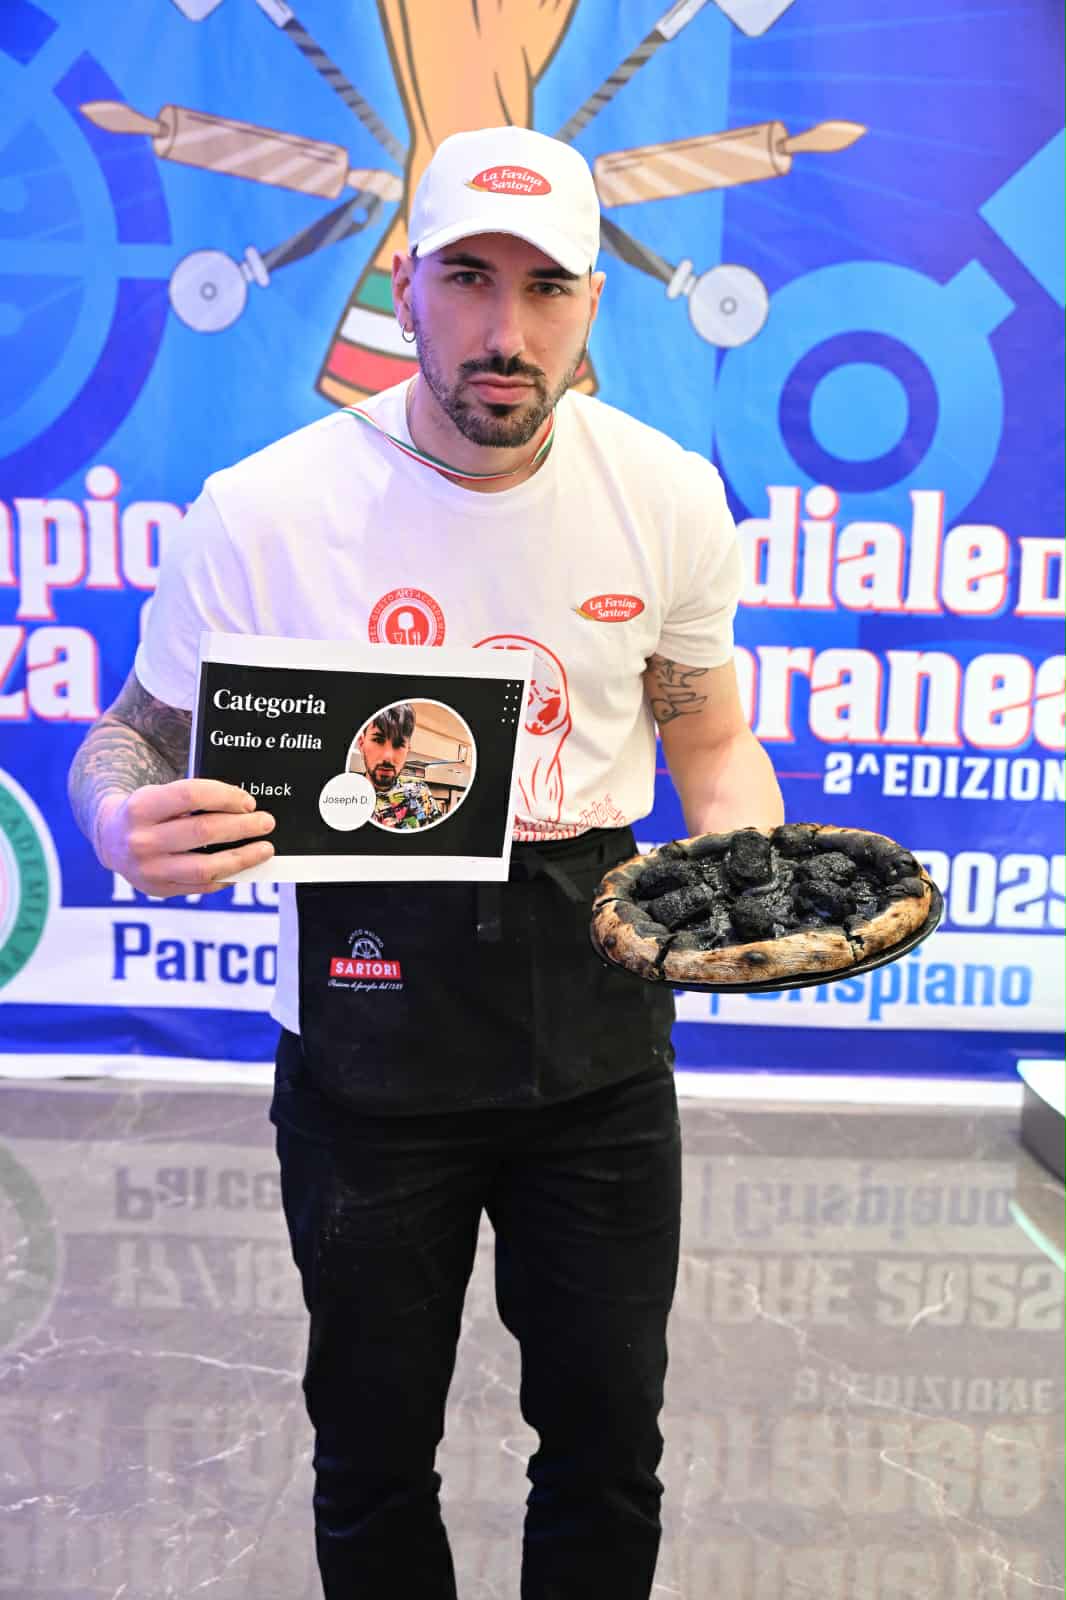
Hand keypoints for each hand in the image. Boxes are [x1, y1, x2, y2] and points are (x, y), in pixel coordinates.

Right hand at [96, 779, 275, 897]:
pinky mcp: (158, 890)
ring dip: (242, 858)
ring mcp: (149, 870)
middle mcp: (141, 840)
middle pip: (203, 832)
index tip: (248, 801)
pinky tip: (244, 868)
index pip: (191, 795)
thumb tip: (245, 807)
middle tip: (266, 822)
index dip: (225, 797)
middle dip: (242, 827)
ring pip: (206, 867)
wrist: (110, 839)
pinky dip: (227, 877)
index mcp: (141, 806)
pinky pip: (201, 887)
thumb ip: (193, 799)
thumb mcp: (159, 794)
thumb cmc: (148, 812)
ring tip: (264, 849)